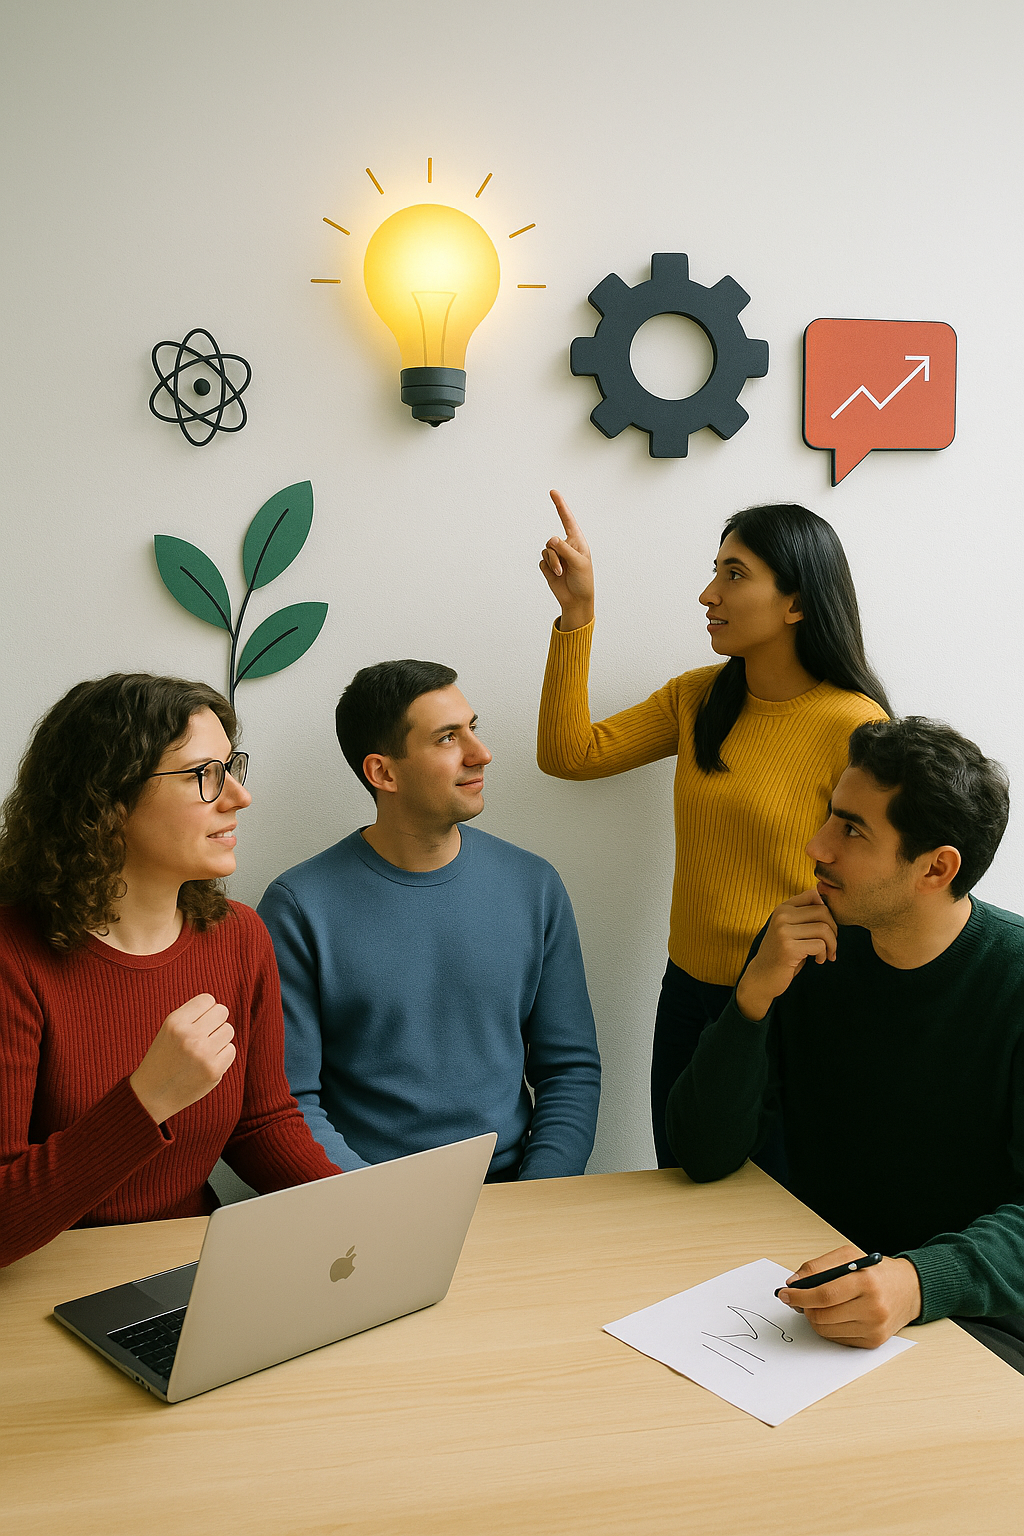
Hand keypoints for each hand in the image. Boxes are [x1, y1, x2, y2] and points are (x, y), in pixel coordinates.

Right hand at [129, 993, 235, 1125]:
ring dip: (219, 1039)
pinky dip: (222, 1055)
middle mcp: (189, 1035)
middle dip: (215, 1022)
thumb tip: (220, 1008)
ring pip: (228, 1030)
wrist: (152, 1095)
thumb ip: (193, 1016)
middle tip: (204, 1035)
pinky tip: (206, 1063)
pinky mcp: (214, 1070)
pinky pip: (231, 1050)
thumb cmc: (164, 1058)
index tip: (199, 1021)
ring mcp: (203, 1053)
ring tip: (203, 1050)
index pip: (207, 1000)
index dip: (205, 1010)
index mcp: (175, 1022)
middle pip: (222, 1012)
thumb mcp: (169, 1030)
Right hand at [538, 489, 594, 631]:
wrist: (576, 599)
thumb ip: (565, 549)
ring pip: (546, 551)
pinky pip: (542, 561)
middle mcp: (565, 545)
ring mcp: (556, 555)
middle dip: (557, 554)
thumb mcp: (579, 562)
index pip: (567, 519)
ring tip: (562, 573)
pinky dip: (548, 569)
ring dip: (554, 563)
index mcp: (577, 541)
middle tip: (566, 566)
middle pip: (552, 540)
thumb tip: (550, 540)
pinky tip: (556, 575)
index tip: (553, 492)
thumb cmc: (583, 580)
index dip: (560, 505)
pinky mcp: (548, 565)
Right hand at [734, 888, 838, 1021]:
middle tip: (831, 944)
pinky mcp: (789, 948)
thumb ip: (803, 915)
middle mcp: (781, 916)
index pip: (813, 894)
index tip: (826, 927)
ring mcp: (783, 931)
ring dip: (832, 944)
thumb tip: (826, 900)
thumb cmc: (782, 953)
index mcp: (782, 908)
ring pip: (824, 929)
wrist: (762, 977)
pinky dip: (824, 954)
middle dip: (834, 930)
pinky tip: (818, 961)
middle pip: (823, 911)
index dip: (827, 909)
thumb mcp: (789, 929)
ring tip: (826, 954)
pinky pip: (820, 945)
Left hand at [777, 1244, 921, 1347]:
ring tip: (819, 1305)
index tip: (784, 1294)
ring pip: (826, 1330)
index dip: (799, 1296)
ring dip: (814, 1319)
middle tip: (799, 1300)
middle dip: (804, 1308)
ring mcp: (874, 1328)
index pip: (824, 1294)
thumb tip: (793, 1283)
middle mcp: (873, 1307)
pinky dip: (829, 1328)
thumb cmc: (875, 1271)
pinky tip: (836, 1315)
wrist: (908, 1289)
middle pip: (822, 1316)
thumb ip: (818, 1267)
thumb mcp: (848, 1256)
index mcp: (866, 1281)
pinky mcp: (874, 1342)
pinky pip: (838, 1339)